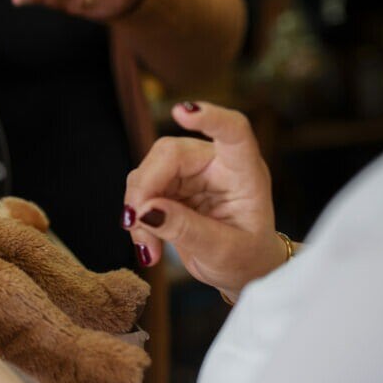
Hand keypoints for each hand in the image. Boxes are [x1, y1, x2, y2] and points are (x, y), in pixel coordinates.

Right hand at [123, 102, 287, 300]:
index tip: (182, 112)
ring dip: (138, 209)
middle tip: (136, 223)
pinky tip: (147, 244)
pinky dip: (137, 219)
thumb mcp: (224, 252)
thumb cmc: (246, 258)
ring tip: (149, 247)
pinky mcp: (170, 187)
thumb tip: (146, 211)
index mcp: (244, 172)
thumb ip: (187, 230)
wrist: (240, 270)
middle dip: (146, 187)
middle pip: (170, 153)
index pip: (232, 131)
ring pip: (148, 171)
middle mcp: (215, 164)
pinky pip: (141, 191)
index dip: (209, 118)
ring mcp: (190, 174)